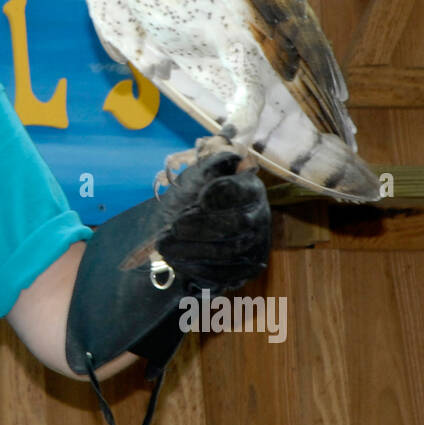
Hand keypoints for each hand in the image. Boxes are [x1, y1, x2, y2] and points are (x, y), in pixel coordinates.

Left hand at [153, 150, 270, 292]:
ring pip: (230, 250)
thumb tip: (223, 152)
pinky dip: (197, 266)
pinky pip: (226, 272)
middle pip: (239, 223)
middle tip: (174, 227)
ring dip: (194, 248)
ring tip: (164, 244)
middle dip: (203, 225)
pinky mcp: (245, 270)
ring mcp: (255, 246)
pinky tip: (175, 260)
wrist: (178, 236)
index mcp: (248, 188)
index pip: (242, 190)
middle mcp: (258, 216)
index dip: (222, 193)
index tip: (200, 198)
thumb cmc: (187, 201)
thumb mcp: (192, 180)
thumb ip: (206, 168)